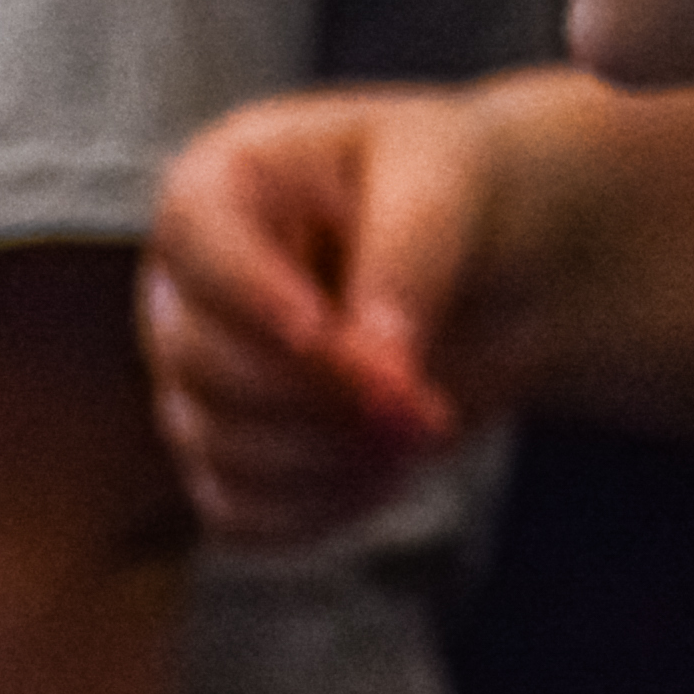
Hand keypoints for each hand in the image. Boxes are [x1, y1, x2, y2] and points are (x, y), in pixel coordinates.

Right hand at [141, 88, 502, 540]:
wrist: (502, 266)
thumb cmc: (462, 194)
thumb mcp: (444, 193)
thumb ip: (404, 269)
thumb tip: (375, 372)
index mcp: (222, 182)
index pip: (195, 239)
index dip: (254, 298)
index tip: (329, 339)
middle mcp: (191, 281)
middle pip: (203, 360)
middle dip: (320, 396)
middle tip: (426, 408)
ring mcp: (200, 372)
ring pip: (216, 444)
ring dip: (329, 459)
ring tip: (423, 432)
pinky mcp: (231, 449)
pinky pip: (237, 508)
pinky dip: (316, 510)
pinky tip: (388, 473)